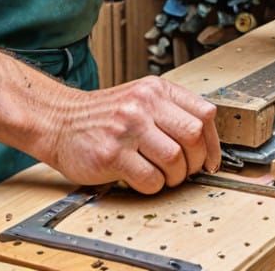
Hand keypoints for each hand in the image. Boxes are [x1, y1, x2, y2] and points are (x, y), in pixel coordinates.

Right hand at [43, 77, 220, 193]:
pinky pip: (150, 179)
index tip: (211, 159)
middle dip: (196, 161)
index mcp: (155, 89)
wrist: (61, 121)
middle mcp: (143, 104)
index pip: (204, 113)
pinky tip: (142, 179)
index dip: (213, 142)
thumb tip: (206, 142)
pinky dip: (153, 186)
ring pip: (174, 160)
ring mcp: (127, 128)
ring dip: (174, 177)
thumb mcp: (140, 98)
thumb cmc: (104, 115)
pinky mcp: (112, 154)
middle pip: (193, 136)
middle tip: (185, 170)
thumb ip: (170, 111)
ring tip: (162, 175)